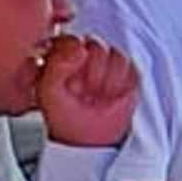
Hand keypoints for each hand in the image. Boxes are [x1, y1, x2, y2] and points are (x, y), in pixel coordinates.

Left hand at [35, 32, 141, 155]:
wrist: (87, 141)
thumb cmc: (64, 117)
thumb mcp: (48, 92)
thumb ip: (56, 66)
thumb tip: (79, 48)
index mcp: (63, 55)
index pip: (72, 39)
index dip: (73, 59)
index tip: (72, 81)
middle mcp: (86, 55)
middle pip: (97, 45)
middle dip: (92, 73)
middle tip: (85, 93)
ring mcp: (108, 64)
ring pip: (117, 56)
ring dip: (108, 81)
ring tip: (99, 97)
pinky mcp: (128, 75)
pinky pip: (133, 70)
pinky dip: (124, 86)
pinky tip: (113, 98)